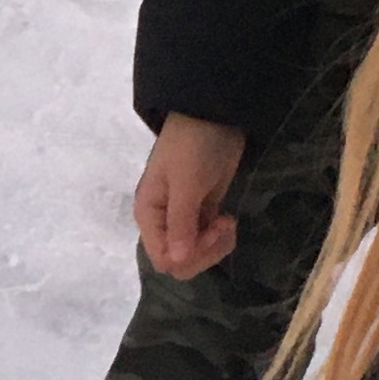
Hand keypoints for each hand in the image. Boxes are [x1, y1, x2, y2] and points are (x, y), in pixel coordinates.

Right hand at [133, 115, 247, 276]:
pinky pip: (208, 241)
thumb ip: (180, 223)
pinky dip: (221, 238)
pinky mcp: (202, 213)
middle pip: (180, 261)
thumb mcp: (186, 183)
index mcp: (149, 214)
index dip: (189, 255)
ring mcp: (183, 219)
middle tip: (223, 227)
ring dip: (216, 246)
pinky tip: (229, 220)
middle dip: (205, 252)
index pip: (162, 258)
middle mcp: (162, 222)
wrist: (214, 116)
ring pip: (196, 254)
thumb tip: (174, 262)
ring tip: (229, 222)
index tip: (210, 230)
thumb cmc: (193, 146)